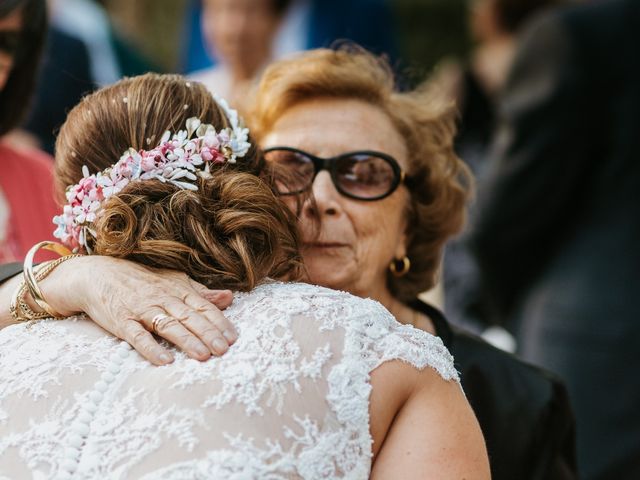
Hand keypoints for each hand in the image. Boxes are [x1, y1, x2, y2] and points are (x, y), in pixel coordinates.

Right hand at [42, 256, 236, 364]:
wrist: (98, 274)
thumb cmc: (141, 280)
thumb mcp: (174, 281)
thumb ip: (201, 293)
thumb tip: (229, 297)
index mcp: (178, 290)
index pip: (203, 306)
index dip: (219, 322)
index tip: (233, 337)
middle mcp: (163, 298)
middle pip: (190, 317)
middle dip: (208, 333)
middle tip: (224, 350)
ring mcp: (142, 309)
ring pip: (168, 325)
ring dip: (187, 340)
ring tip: (203, 356)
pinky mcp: (122, 321)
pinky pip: (137, 336)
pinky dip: (151, 348)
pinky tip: (164, 361)